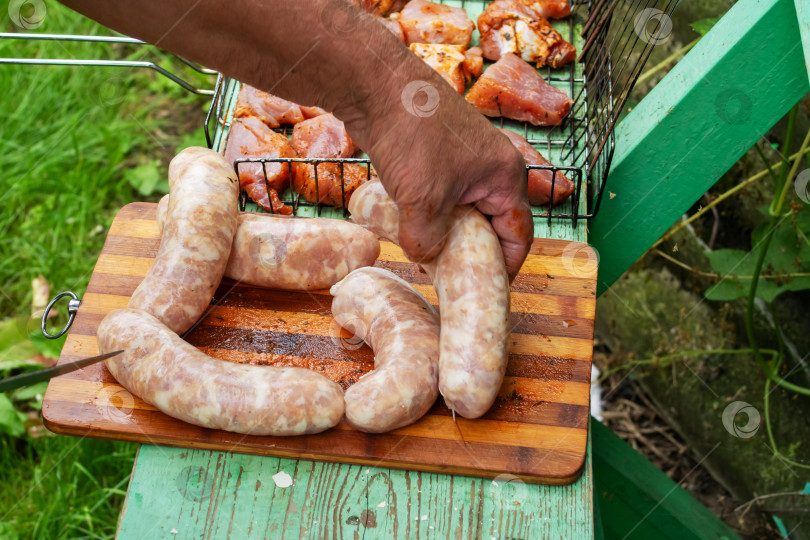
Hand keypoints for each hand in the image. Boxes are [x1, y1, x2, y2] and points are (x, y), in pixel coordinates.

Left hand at [343, 62, 533, 280]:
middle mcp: (493, 167)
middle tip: (451, 277)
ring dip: (449, 233)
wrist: (378, 86)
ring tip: (427, 254)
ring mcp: (466, 160)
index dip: (506, 266)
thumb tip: (425, 258)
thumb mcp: (422, 200)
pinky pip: (445, 195)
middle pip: (493, 223)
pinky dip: (433, 213)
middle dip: (473, 252)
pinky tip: (410, 226)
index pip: (520, 233)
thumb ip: (427, 240)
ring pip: (466, 210)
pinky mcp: (440, 156)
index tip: (486, 288)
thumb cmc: (413, 135)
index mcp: (505, 176)